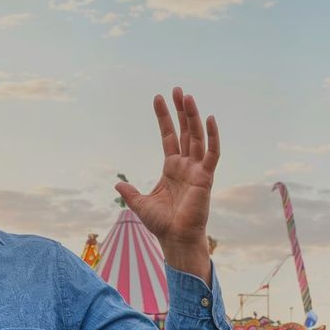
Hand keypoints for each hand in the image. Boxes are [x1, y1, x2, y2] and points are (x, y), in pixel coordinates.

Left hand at [117, 87, 218, 282]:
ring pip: (197, 137)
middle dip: (181, 110)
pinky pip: (212, 153)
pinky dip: (212, 136)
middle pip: (185, 131)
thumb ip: (130, 193)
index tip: (158, 98)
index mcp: (172, 168)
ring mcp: (198, 170)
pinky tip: (210, 119)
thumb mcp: (140, 204)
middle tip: (177, 89)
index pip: (169, 136)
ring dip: (193, 117)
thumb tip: (117, 185)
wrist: (175, 239)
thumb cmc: (162, 225)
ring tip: (188, 97)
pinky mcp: (206, 178)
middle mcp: (186, 166)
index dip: (164, 118)